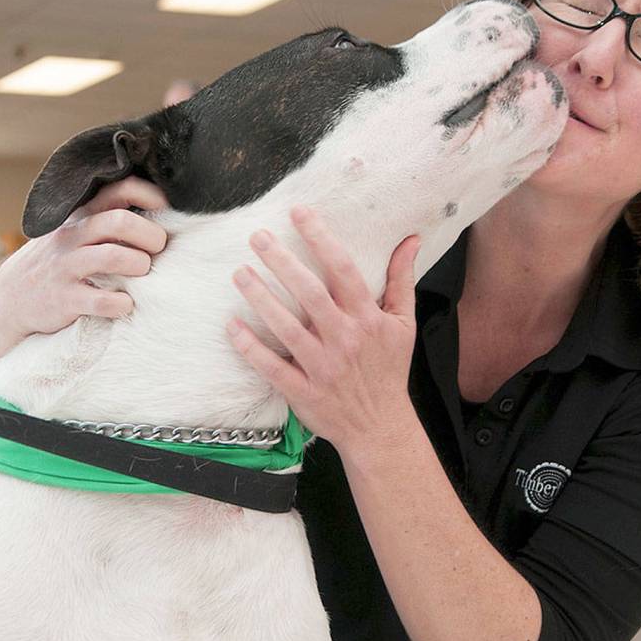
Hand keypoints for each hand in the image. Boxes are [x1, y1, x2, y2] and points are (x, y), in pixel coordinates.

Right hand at [0, 177, 168, 342]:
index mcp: (81, 216)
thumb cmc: (60, 262)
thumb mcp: (76, 233)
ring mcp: (66, 267)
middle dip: (150, 235)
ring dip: (138, 264)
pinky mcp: (65, 299)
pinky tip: (125, 304)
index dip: (148, 195)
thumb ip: (107, 221)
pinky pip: (102, 301)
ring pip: (113, 256)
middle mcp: (72, 237)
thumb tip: (159, 214)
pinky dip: (121, 304)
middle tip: (157, 248)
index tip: (165, 209)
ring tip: (142, 272)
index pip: (118, 190)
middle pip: (120, 222)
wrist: (12, 299)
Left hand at [226, 207, 420, 452]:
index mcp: (367, 319)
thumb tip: (409, 240)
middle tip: (258, 237)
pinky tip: (231, 326)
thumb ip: (401, 279)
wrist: (380, 427)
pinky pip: (272, 367)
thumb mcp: (404, 323)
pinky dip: (250, 347)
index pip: (343, 270)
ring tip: (240, 273)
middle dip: (282, 262)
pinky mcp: (303, 391)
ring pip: (286, 327)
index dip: (320, 239)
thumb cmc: (389, 370)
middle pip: (310, 293)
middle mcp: (344, 339)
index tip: (299, 213)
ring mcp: (322, 367)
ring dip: (261, 298)